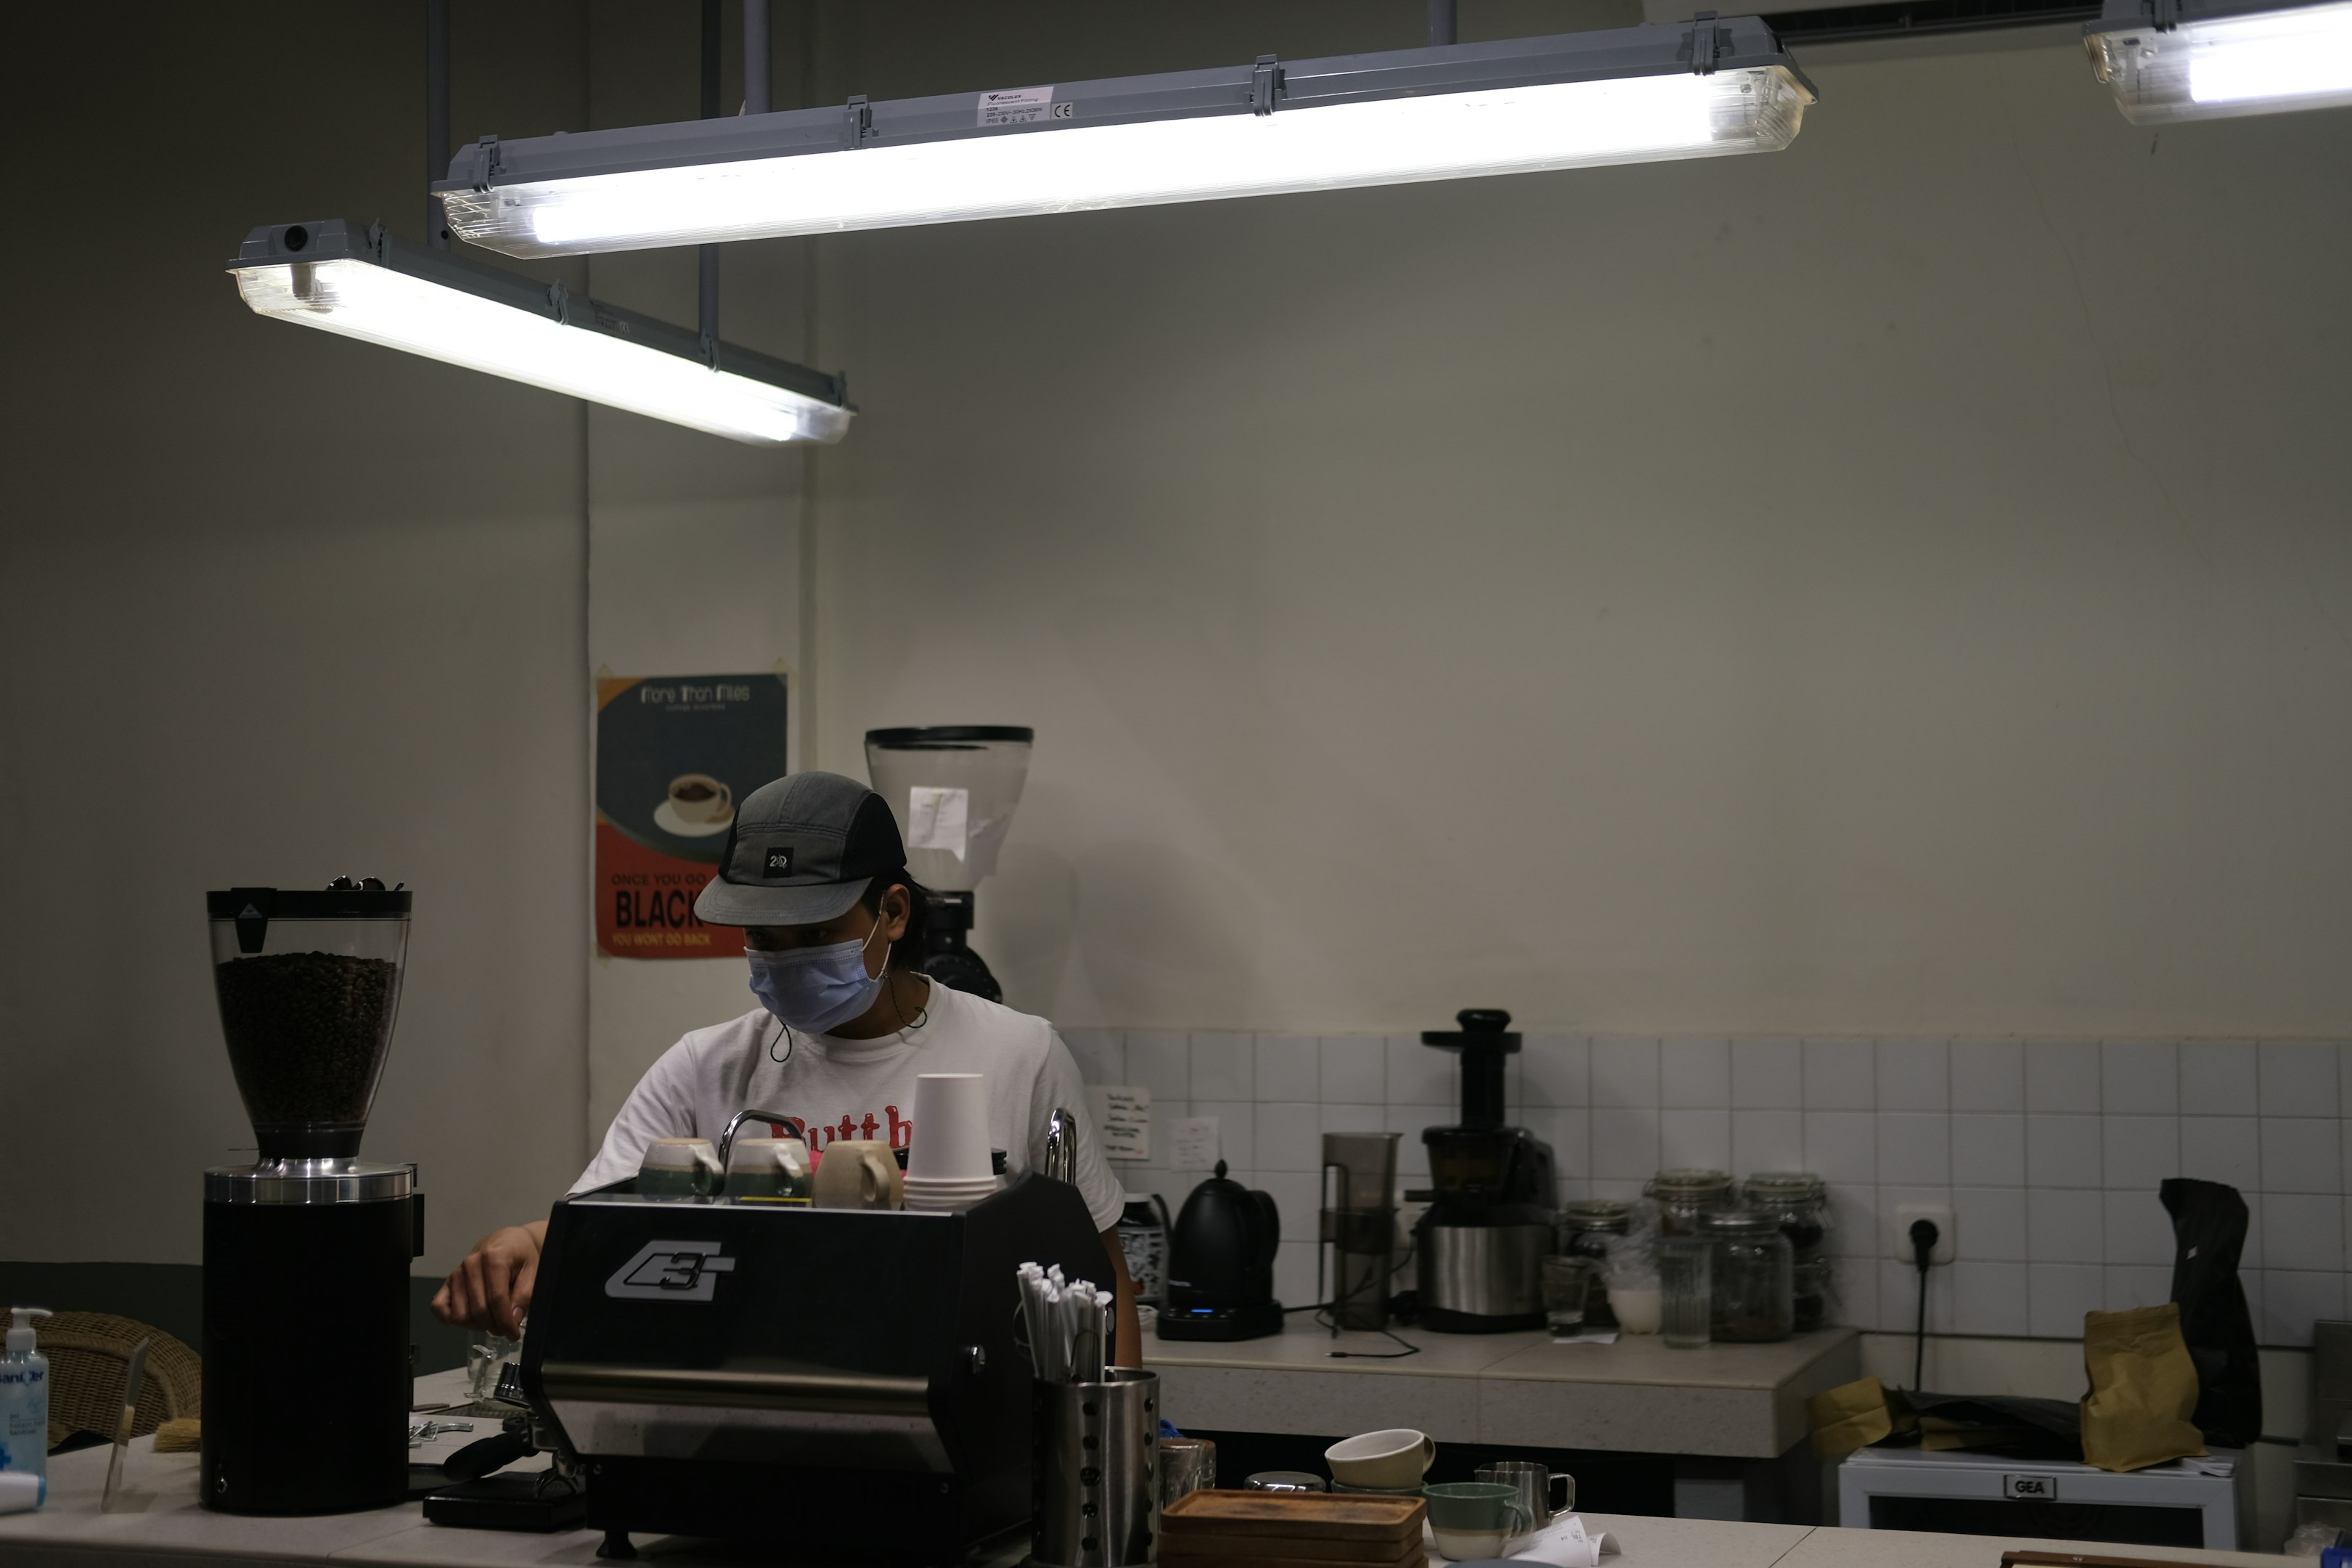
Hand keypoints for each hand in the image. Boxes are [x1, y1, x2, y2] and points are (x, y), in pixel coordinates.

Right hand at [430, 1222, 544, 1336]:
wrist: (508, 1242)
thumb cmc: (521, 1255)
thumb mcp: (533, 1271)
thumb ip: (525, 1295)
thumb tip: (513, 1319)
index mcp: (494, 1257)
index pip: (496, 1299)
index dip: (505, 1321)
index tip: (513, 1333)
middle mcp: (470, 1264)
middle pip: (478, 1310)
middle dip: (494, 1325)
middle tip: (505, 1328)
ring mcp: (456, 1273)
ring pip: (460, 1314)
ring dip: (476, 1325)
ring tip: (491, 1320)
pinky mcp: (448, 1282)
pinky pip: (439, 1307)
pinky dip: (451, 1318)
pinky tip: (469, 1318)